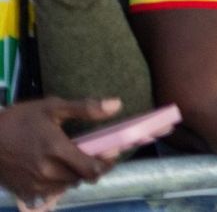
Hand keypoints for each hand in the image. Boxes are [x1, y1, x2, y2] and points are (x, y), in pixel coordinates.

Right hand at [0, 97, 121, 208]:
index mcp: (56, 150)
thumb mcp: (51, 107)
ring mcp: (35, 184)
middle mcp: (47, 171)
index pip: (91, 169)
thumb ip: (86, 108)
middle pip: (81, 178)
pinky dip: (58, 182)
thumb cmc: (18, 120)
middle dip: (91, 168)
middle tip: (93, 154)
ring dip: (75, 175)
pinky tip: (56, 169)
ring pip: (67, 185)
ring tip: (74, 160)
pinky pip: (50, 191)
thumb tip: (117, 105)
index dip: (105, 164)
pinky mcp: (24, 191)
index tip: (110, 154)